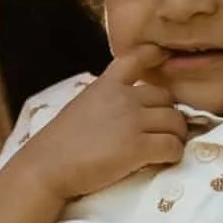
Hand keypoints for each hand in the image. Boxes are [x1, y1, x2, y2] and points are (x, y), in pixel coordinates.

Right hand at [18, 45, 186, 203]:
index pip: (136, 58)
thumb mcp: (80, 107)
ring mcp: (132, 121)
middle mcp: (123, 98)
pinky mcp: (138, 147)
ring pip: (176, 122)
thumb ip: (104, 101)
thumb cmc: (56, 144)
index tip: (165, 55)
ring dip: (176, 135)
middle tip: (164, 130)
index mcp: (106, 85)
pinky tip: (164, 160)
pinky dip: (173, 154)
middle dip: (170, 114)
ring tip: (167, 147)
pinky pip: (172, 146)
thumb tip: (124, 110)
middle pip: (167, 98)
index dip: (155, 55)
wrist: (46, 167)